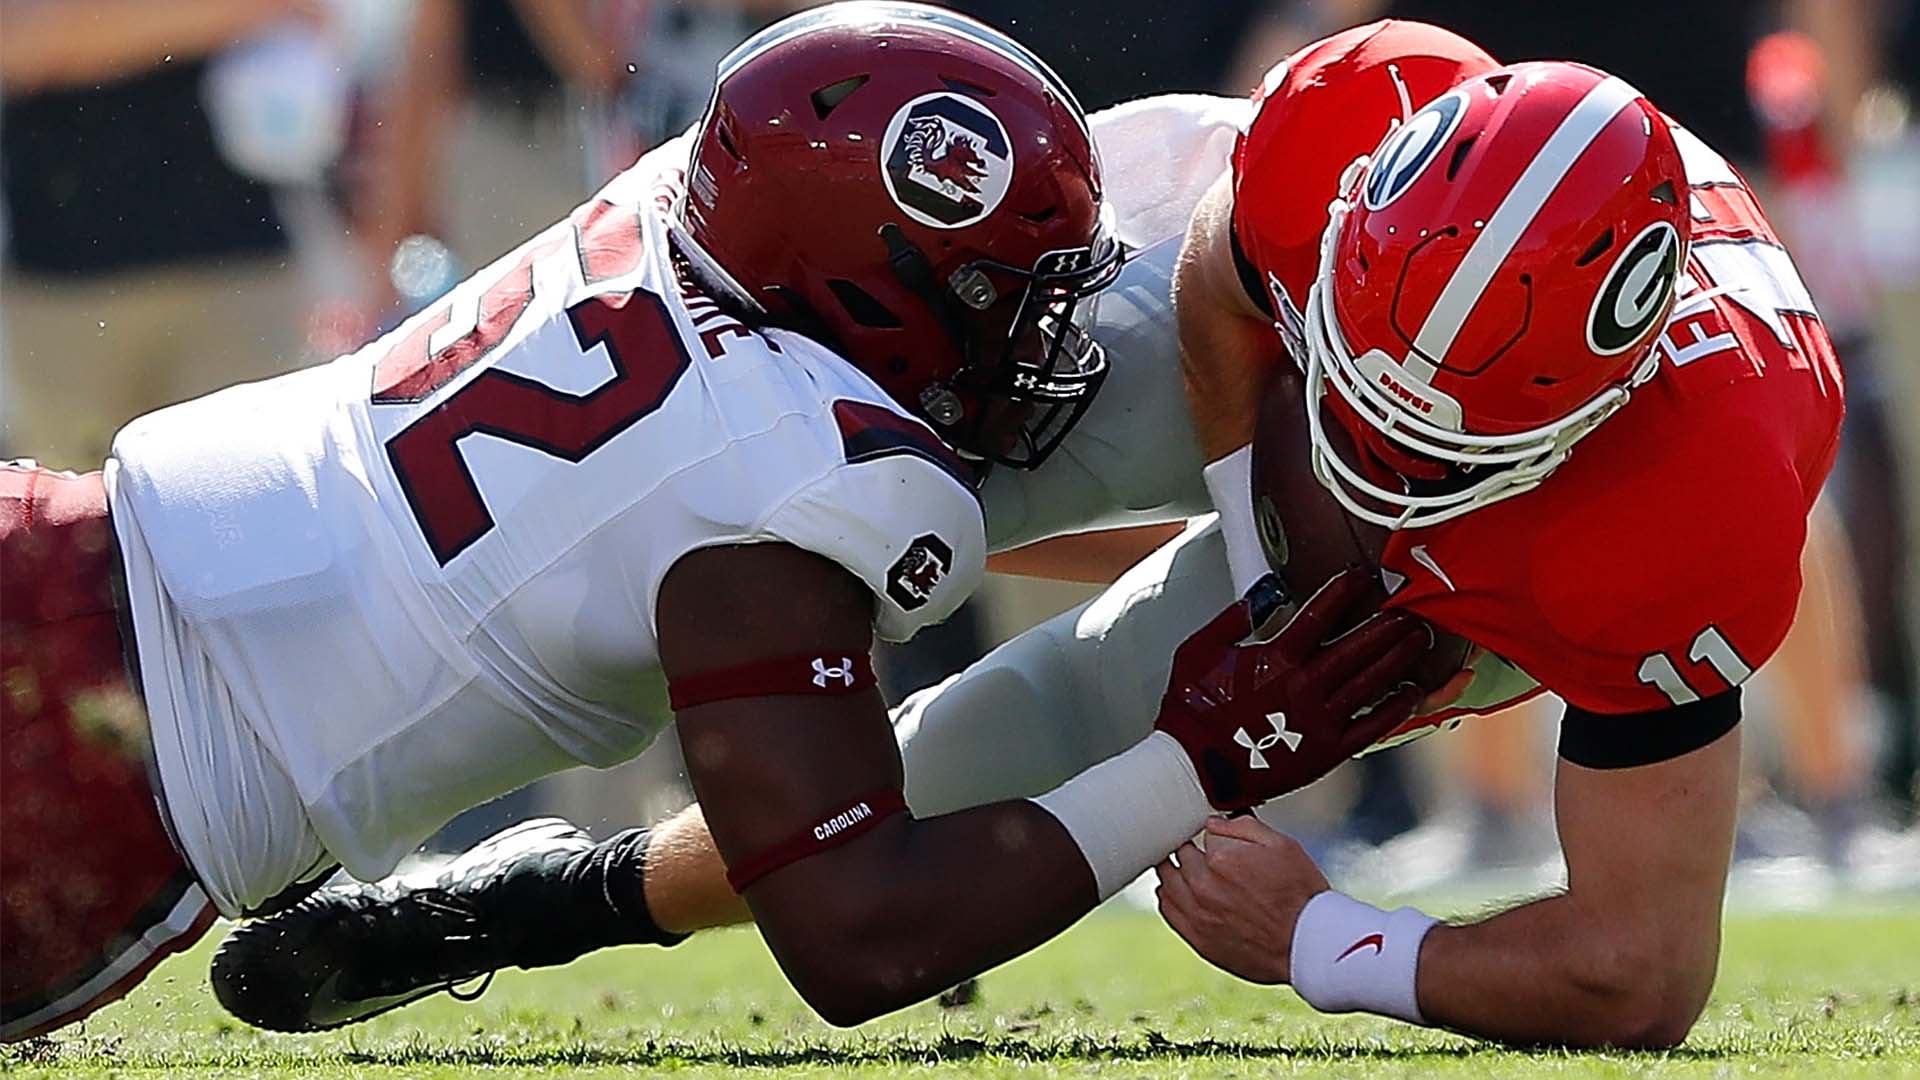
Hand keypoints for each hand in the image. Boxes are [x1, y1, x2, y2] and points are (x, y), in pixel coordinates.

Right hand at [1153, 567, 1447, 809]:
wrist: (1193, 769)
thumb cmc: (1192, 714)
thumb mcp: (1197, 652)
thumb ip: (1230, 619)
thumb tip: (1260, 596)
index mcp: (1274, 660)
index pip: (1320, 614)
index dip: (1344, 590)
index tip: (1361, 577)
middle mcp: (1303, 687)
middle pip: (1358, 646)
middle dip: (1388, 624)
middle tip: (1410, 608)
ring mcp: (1319, 720)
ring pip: (1371, 681)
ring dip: (1399, 657)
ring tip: (1418, 639)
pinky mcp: (1326, 751)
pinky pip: (1371, 726)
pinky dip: (1395, 708)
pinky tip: (1411, 692)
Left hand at [1155, 815, 1327, 983]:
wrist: (1310, 945)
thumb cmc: (1301, 896)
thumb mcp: (1283, 846)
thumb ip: (1243, 827)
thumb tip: (1215, 823)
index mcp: (1222, 859)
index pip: (1199, 834)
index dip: (1210, 833)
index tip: (1215, 838)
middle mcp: (1204, 887)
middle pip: (1178, 855)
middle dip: (1189, 849)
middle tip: (1200, 850)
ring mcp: (1198, 915)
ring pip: (1166, 882)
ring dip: (1174, 871)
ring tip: (1185, 868)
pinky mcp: (1198, 938)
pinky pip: (1167, 910)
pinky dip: (1169, 896)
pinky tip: (1178, 892)